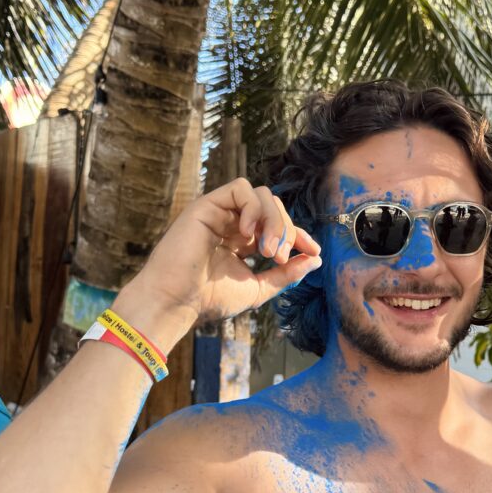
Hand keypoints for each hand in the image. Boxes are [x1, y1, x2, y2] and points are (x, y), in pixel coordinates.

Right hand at [121, 178, 322, 331]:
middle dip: (287, 231)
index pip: (278, 226)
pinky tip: (249, 235)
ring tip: (268, 251)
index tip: (313, 251)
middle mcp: (231, 223)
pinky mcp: (207, 205)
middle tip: (280, 258)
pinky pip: (240, 189)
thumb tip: (316, 260)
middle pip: (275, 208)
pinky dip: (253, 208)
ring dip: (274, 221)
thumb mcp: (257, 287)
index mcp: (241, 241)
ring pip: (262, 195)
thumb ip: (286, 274)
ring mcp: (219, 212)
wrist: (175, 303)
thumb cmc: (209, 299)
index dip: (299, 234)